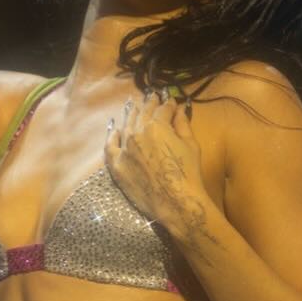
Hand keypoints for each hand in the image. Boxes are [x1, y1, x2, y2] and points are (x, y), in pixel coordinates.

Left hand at [104, 89, 204, 227]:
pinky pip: (110, 146)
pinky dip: (112, 135)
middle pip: (142, 114)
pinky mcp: (117, 165)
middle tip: (151, 97)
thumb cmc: (188, 173)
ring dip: (130, 114)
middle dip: (148, 104)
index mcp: (157, 125)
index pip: (162, 109)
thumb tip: (179, 109)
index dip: (168, 104)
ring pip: (126, 126)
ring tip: (133, 107)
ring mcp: (124, 149)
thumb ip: (183, 124)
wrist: (175, 202)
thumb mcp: (191, 145)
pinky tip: (114, 128)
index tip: (170, 101)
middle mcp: (137, 132)